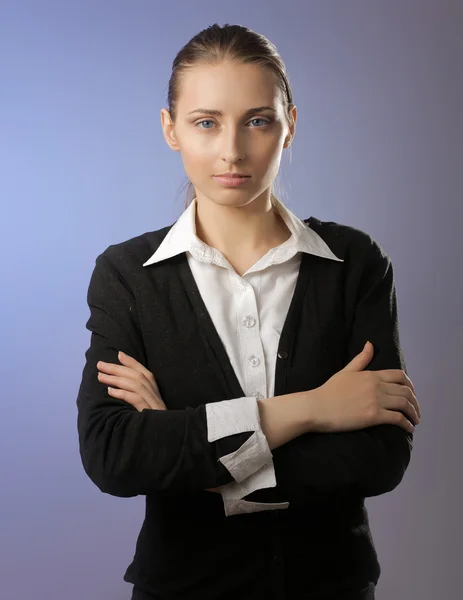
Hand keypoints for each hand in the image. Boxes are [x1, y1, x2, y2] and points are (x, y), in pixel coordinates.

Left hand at [98, 353, 222, 493]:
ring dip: (116, 379)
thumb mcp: (149, 413)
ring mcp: (154, 405)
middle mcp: (157, 397)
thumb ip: (140, 402)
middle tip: (100, 364)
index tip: (119, 354)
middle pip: (138, 376)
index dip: (133, 362)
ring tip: (100, 376)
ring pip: (135, 385)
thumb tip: (120, 392)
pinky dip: (122, 393)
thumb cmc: (157, 431)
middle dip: (117, 368)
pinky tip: (110, 391)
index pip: (145, 373)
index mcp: (157, 395)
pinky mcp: (151, 415)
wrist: (171, 448)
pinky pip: (136, 399)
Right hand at [312, 341, 420, 433]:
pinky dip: (407, 424)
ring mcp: (376, 401)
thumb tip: (370, 343)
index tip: (411, 394)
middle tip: (415, 410)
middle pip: (406, 391)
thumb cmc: (329, 390)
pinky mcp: (374, 416)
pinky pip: (398, 419)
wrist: (317, 406)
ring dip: (414, 413)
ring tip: (415, 421)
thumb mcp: (346, 371)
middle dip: (414, 402)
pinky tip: (409, 428)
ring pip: (405, 404)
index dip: (410, 385)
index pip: (400, 376)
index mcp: (372, 374)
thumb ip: (361, 359)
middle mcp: (377, 386)